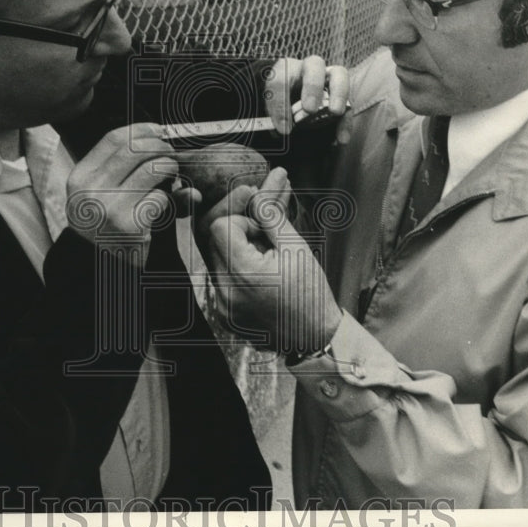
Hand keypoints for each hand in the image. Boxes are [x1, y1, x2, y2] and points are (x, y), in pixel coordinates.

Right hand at [66, 123, 196, 245]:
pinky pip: (161, 198)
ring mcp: (109, 209)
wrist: (100, 269)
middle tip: (170, 156)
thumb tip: (163, 140)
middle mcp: (90, 191)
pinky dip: (169, 200)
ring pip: (152, 169)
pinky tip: (163, 208)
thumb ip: (126, 169)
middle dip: (160, 147)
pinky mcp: (130, 226)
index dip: (140, 130)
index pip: (113, 139)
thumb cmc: (107, 226)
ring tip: (170, 178)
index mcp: (80, 178)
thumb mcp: (103, 195)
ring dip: (169, 169)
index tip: (157, 130)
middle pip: (135, 149)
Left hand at [204, 168, 341, 353]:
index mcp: (242, 274)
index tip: (263, 224)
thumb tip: (260, 187)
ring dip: (236, 243)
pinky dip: (236, 263)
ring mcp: (221, 304)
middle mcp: (224, 291)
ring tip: (265, 242)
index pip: (219, 226)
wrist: (316, 338)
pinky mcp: (223, 312)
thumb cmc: (311, 293)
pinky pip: (220, 278)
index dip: (240, 217)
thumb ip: (271, 216)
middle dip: (235, 224)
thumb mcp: (296, 247)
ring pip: (214, 258)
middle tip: (260, 219)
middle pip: (211, 240)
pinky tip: (260, 259)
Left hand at [264, 55, 349, 142]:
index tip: (282, 128)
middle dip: (312, 86)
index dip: (280, 102)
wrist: (291, 109)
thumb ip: (275, 116)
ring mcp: (328, 80)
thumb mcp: (271, 110)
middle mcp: (308, 70)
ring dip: (338, 94)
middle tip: (309, 109)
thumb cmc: (279, 106)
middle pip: (315, 65)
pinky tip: (341, 139)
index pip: (281, 79)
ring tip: (335, 113)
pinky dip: (346, 122)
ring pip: (339, 76)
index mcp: (286, 69)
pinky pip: (348, 106)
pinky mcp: (341, 98)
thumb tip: (284, 130)